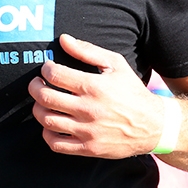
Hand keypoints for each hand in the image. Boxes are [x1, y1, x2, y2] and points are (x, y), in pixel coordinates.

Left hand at [28, 34, 162, 158]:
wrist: (153, 125)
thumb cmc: (132, 91)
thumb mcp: (116, 64)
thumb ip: (88, 50)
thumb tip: (63, 39)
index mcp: (94, 86)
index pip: (55, 75)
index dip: (46, 69)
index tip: (48, 68)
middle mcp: (88, 109)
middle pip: (45, 97)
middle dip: (34, 87)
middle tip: (37, 83)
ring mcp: (87, 131)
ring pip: (47, 120)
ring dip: (37, 108)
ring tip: (42, 102)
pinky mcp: (88, 148)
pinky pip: (56, 143)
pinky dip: (47, 133)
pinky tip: (51, 123)